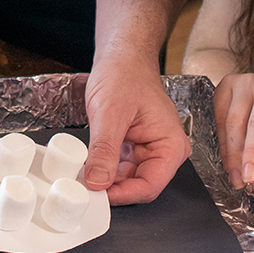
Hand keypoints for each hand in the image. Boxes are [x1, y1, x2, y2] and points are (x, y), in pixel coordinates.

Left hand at [84, 54, 190, 204]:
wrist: (122, 57)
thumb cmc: (124, 75)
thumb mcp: (110, 114)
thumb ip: (105, 151)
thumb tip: (97, 182)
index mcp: (171, 145)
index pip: (150, 186)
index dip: (123, 194)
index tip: (96, 195)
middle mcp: (165, 151)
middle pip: (139, 186)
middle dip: (112, 188)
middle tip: (84, 186)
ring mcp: (149, 151)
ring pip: (127, 180)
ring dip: (105, 180)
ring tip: (83, 173)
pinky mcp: (135, 149)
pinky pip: (119, 169)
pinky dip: (103, 169)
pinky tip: (88, 165)